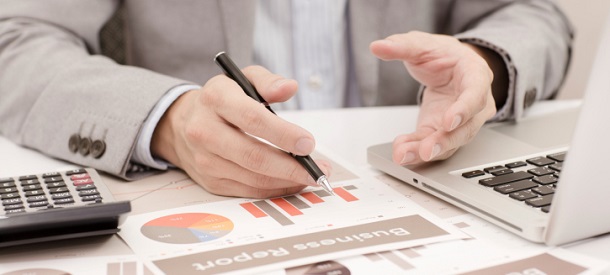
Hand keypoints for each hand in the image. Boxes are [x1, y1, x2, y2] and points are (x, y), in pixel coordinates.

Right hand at [151, 66, 329, 197]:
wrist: (181, 123)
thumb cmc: (221, 100)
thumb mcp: (242, 79)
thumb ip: (268, 81)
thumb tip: (290, 87)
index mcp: (215, 99)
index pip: (252, 119)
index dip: (283, 134)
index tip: (308, 143)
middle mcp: (205, 131)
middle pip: (253, 155)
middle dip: (291, 166)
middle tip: (318, 169)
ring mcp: (205, 160)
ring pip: (253, 177)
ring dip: (287, 180)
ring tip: (311, 175)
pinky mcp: (210, 181)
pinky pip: (248, 190)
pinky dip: (274, 188)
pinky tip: (292, 181)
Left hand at [370, 31, 498, 164]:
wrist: (449, 65)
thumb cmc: (443, 55)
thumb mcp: (422, 44)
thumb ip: (402, 45)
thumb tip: (378, 46)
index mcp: (476, 75)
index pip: (475, 94)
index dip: (464, 109)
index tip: (448, 122)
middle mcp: (476, 102)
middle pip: (466, 127)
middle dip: (445, 141)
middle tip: (426, 151)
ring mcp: (463, 121)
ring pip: (450, 142)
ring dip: (426, 150)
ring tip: (403, 154)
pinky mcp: (444, 132)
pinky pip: (434, 144)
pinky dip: (417, 150)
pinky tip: (402, 151)